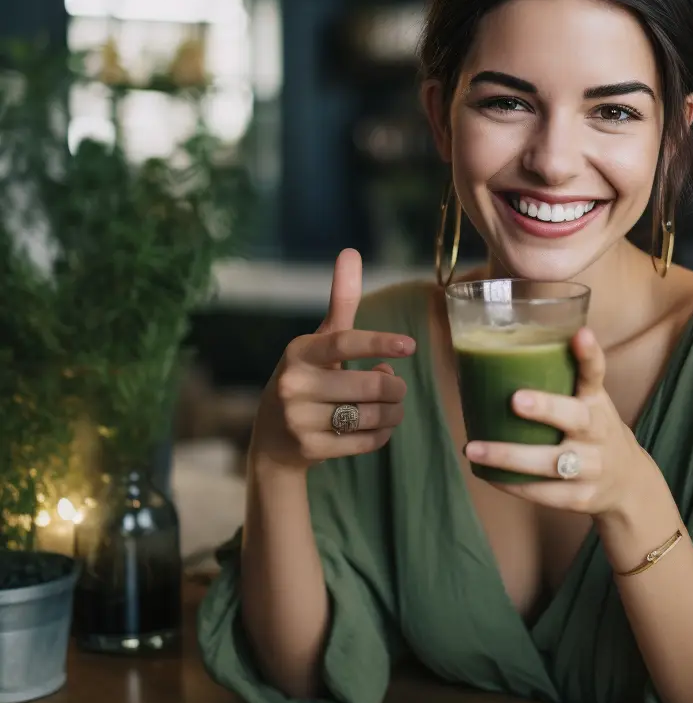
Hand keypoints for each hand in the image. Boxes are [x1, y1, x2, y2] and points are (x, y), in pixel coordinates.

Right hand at [249, 249, 415, 475]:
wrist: (273, 439)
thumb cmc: (307, 378)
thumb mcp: (319, 342)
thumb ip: (341, 302)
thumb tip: (351, 252)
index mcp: (300, 352)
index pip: (344, 343)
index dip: (378, 343)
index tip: (409, 346)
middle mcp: (294, 384)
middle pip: (370, 385)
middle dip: (395, 388)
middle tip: (397, 387)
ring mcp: (299, 419)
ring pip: (371, 415)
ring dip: (394, 412)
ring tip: (393, 407)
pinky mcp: (310, 450)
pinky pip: (366, 442)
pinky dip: (382, 434)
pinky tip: (379, 427)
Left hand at [464, 327, 656, 518]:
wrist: (627, 482)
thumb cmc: (592, 431)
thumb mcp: (588, 402)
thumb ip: (559, 381)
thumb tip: (498, 354)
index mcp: (597, 402)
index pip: (596, 374)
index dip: (589, 354)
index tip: (579, 335)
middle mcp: (599, 432)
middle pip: (577, 419)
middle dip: (548, 408)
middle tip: (515, 400)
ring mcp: (592, 467)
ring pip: (552, 462)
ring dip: (510, 456)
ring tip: (473, 448)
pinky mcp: (580, 498)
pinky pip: (544, 492)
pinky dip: (513, 485)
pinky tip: (487, 474)